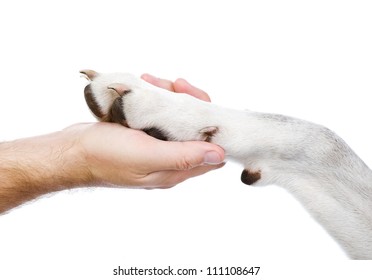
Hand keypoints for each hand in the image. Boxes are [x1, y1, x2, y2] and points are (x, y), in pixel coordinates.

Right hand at [75, 74, 223, 187]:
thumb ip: (184, 156)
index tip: (202, 104)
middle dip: (188, 103)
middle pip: (194, 129)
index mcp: (175, 170)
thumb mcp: (148, 156)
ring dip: (169, 96)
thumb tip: (220, 155)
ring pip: (175, 117)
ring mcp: (155, 146)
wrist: (72, 152)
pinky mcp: (142, 134)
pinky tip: (144, 85)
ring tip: (152, 81)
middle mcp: (169, 159)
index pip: (210, 150)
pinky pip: (157, 113)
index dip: (213, 126)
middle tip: (176, 84)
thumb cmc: (107, 156)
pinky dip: (154, 98)